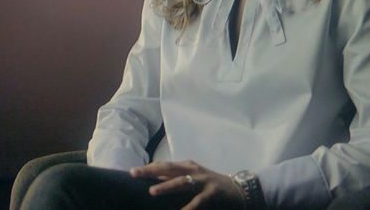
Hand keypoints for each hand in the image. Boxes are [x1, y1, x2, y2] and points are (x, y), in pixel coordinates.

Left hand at [130, 160, 245, 209]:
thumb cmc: (209, 184)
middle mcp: (193, 169)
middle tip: (134, 174)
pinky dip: (189, 207)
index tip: (132, 171)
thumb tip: (155, 179)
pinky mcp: (212, 192)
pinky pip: (198, 201)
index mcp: (187, 165)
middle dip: (150, 171)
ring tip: (152, 191)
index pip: (164, 165)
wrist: (237, 189)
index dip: (149, 167)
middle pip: (169, 168)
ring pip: (182, 182)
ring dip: (166, 186)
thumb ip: (176, 178)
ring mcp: (203, 180)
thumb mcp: (192, 178)